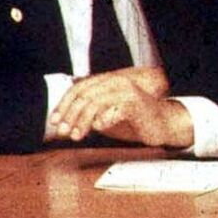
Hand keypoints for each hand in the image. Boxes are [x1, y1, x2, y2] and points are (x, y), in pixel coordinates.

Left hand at [45, 67, 191, 148]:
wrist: (162, 124)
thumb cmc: (134, 120)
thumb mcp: (106, 114)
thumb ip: (89, 113)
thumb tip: (64, 121)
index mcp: (108, 82)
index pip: (78, 89)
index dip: (63, 105)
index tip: (55, 121)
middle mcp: (117, 83)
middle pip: (84, 96)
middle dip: (70, 115)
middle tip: (63, 131)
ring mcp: (127, 93)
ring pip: (95, 103)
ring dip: (82, 121)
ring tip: (77, 135)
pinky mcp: (136, 104)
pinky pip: (113, 111)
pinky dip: (103, 121)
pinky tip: (99, 128)